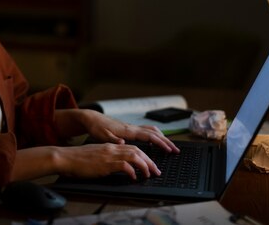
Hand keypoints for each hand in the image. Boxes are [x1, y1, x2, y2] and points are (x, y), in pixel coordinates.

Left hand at [55, 109, 179, 153]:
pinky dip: (154, 135)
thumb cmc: (96, 128)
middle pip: (154, 133)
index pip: (149, 136)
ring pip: (151, 130)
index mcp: (128, 131)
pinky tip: (155, 141)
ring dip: (162, 137)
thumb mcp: (102, 136)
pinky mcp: (129, 128)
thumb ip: (113, 141)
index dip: (161, 143)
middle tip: (176, 150)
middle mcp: (132, 127)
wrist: (92, 119)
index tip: (170, 150)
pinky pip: (146, 131)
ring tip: (169, 146)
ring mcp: (131, 127)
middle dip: (166, 141)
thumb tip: (123, 143)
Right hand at [55, 143, 159, 179]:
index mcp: (110, 146)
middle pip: (137, 151)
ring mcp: (109, 155)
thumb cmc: (78, 159)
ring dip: (144, 165)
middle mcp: (112, 148)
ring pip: (134, 156)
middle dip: (149, 161)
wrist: (66, 157)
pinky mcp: (105, 163)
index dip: (144, 156)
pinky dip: (132, 171)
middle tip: (156, 171)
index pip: (132, 148)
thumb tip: (117, 165)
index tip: (150, 164)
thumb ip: (107, 157)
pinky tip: (134, 177)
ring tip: (149, 174)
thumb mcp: (96, 155)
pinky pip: (124, 165)